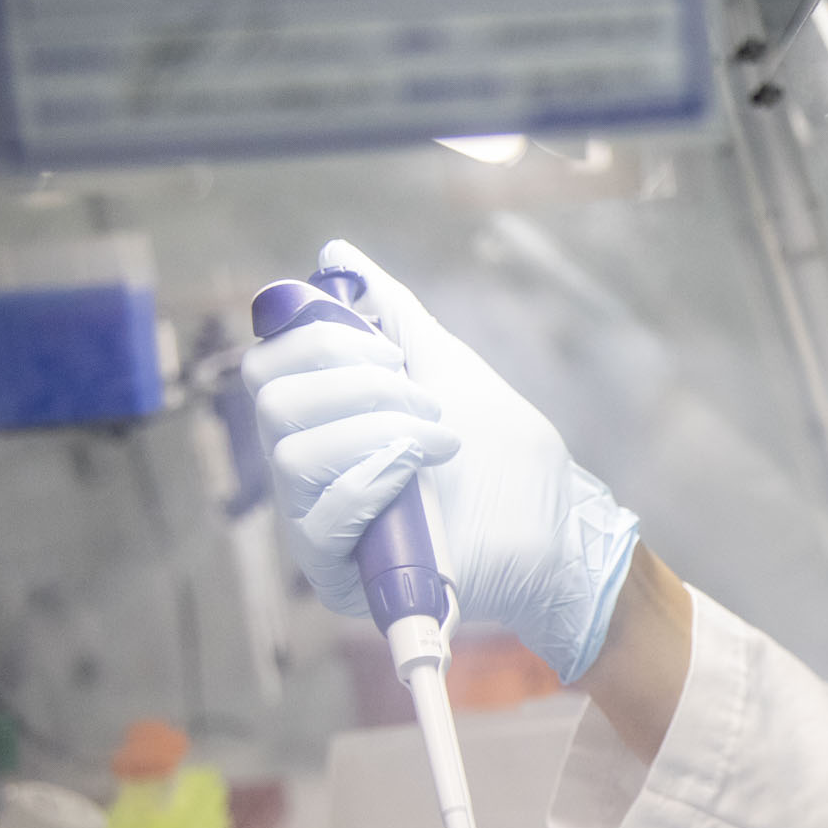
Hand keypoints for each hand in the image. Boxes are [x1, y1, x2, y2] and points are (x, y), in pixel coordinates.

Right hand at [241, 239, 637, 680]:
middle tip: (426, 401)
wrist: (559, 532)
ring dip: (378, 431)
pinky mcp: (340, 575)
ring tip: (441, 440)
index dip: (321, 340)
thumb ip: (392, 312)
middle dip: (357, 383)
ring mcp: (319, 525)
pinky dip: (375, 477)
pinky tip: (425, 471)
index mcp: (326, 421)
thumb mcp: (450, 368)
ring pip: (292, 452)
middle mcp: (309, 473)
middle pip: (270, 399)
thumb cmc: (509, 460)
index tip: (392, 351)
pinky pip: (317, 515)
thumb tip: (337, 252)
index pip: (269, 365)